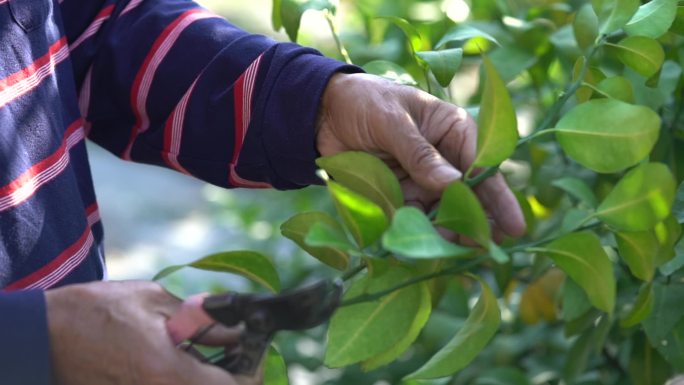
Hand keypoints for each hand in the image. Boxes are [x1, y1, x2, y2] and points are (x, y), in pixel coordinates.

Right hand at [46, 281, 260, 384]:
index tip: (254, 350)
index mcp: (169, 373)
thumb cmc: (98, 311)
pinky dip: (190, 376)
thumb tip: (234, 333)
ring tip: (213, 348)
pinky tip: (186, 356)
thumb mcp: (156, 303)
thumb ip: (201, 322)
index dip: (253, 370)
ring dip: (214, 375)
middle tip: (236, 348)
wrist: (46, 335)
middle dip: (235, 374)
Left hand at [317, 73, 525, 240]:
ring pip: (443, 212)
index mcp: (453, 130)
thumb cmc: (365, 103)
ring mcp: (424, 179)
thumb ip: (419, 153)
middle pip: (468, 196)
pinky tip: (417, 248)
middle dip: (475, 222)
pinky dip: (417, 233)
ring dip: (445, 233)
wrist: (323, 114)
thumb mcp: (392, 121)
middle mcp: (445, 157)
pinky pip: (415, 218)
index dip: (498, 197)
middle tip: (481, 249)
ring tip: (446, 251)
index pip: (482, 165)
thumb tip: (453, 185)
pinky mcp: (402, 194)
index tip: (513, 226)